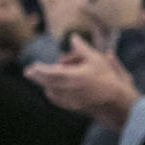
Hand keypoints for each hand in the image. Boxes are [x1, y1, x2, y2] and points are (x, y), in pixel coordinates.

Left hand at [24, 33, 139, 126]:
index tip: (31, 67)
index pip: (50, 72)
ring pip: (51, 91)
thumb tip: (72, 37)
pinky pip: (57, 99)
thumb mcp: (96, 59)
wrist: (116, 101)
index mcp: (74, 76)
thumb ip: (81, 48)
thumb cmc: (107, 78)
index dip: (39, 69)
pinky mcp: (72, 107)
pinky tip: (52, 89)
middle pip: (46, 83)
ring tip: (45, 77)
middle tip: (28, 72)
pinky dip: (53, 92)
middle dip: (36, 76)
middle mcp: (69, 89)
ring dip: (46, 83)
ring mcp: (70, 100)